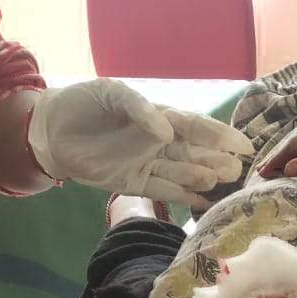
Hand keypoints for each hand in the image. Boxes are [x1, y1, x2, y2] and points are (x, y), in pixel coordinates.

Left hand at [27, 79, 252, 205]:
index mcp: (157, 117)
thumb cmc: (84, 104)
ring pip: (183, 173)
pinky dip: (184, 197)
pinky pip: (165, 191)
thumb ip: (138, 109)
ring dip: (204, 178)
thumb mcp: (111, 94)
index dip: (219, 135)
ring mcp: (149, 164)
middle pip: (194, 152)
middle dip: (216, 160)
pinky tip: (203, 204)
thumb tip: (166, 131)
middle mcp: (158, 142)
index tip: (242, 144)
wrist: (53, 131)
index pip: (194, 126)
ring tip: (223, 183)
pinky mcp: (136, 184)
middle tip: (236, 170)